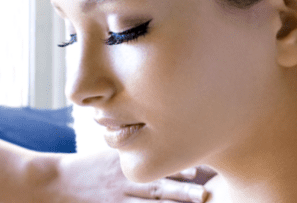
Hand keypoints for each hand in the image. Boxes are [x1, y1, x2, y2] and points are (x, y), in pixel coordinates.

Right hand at [33, 150, 210, 202]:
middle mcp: (124, 181)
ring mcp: (117, 199)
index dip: (177, 170)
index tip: (198, 170)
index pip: (155, 165)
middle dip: (181, 192)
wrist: (58, 181)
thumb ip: (131, 145)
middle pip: (156, 189)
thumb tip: (157, 135)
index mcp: (126, 163)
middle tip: (204, 195)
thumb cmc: (89, 164)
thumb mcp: (109, 150)